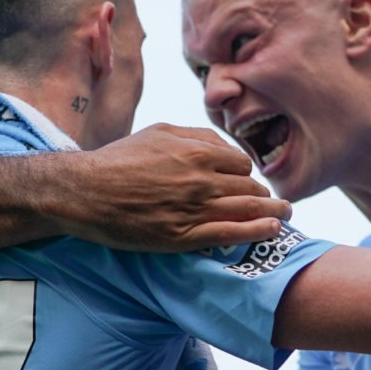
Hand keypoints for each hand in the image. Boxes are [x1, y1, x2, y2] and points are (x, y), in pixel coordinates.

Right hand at [65, 124, 292, 250]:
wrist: (84, 192)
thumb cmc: (118, 160)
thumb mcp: (158, 132)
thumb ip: (195, 135)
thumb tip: (225, 145)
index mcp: (195, 152)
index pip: (240, 162)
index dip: (247, 172)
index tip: (247, 182)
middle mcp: (200, 180)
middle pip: (249, 186)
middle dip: (263, 194)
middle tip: (273, 201)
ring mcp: (193, 209)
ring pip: (247, 209)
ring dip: (273, 212)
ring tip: (286, 215)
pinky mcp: (182, 237)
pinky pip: (230, 234)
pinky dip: (256, 232)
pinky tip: (273, 230)